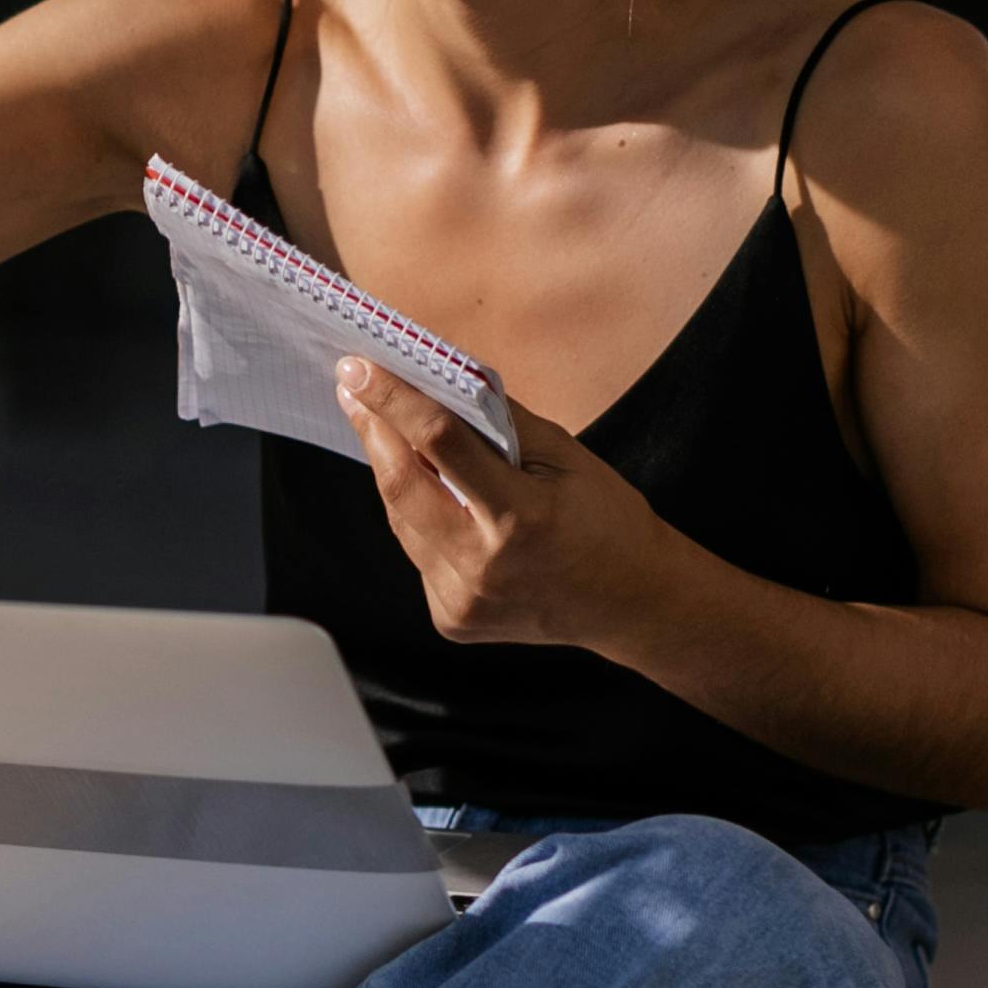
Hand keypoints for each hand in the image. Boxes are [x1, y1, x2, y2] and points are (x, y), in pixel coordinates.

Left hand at [334, 358, 667, 650]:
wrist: (633, 602)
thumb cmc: (606, 521)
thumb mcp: (565, 457)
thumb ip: (500, 422)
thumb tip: (439, 383)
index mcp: (520, 518)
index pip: (440, 444)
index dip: (393, 401)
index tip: (358, 369)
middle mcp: (483, 565)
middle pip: (401, 487)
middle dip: (372, 431)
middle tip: (354, 389)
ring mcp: (463, 599)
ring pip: (401, 521)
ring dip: (393, 473)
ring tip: (386, 431)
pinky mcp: (451, 618)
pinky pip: (417, 553)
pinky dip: (420, 518)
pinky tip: (436, 498)